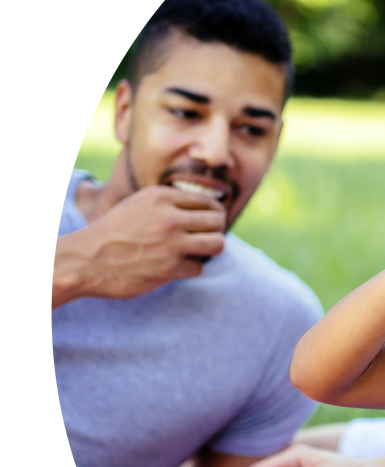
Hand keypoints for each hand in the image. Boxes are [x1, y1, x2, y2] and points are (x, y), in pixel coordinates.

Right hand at [53, 185, 226, 304]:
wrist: (84, 260)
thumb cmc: (112, 233)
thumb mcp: (138, 205)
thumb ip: (169, 204)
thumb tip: (207, 209)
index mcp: (161, 197)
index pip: (208, 202)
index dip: (214, 214)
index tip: (209, 223)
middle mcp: (169, 217)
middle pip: (218, 221)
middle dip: (215, 231)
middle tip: (205, 239)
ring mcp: (171, 244)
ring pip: (217, 244)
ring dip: (210, 250)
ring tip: (198, 252)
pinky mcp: (170, 269)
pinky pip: (199, 268)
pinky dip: (190, 269)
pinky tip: (174, 268)